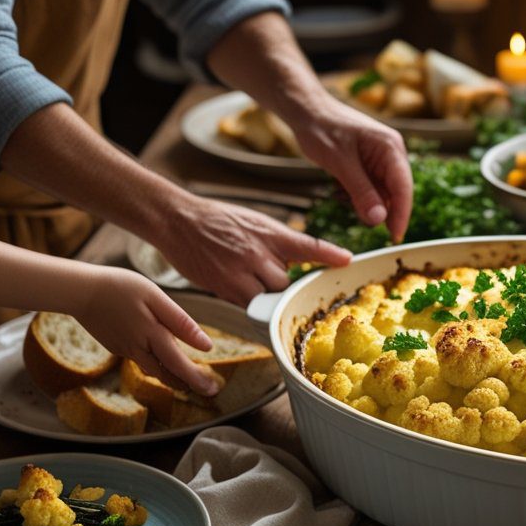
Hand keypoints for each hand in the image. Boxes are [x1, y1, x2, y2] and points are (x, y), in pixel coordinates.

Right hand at [73, 270, 218, 394]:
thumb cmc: (120, 287)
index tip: (213, 389)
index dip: (196, 379)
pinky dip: (156, 366)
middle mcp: (138, 348)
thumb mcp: (154, 297)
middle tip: (209, 390)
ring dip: (173, 378)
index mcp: (152, 335)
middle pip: (167, 374)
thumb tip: (206, 346)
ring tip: (191, 381)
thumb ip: (180, 323)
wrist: (79, 291)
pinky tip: (164, 362)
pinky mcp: (116, 347)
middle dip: (188, 384)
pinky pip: (141, 361)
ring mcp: (125, 350)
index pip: (178, 365)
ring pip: (153, 371)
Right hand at [159, 198, 351, 305]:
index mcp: (270, 233)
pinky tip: (240, 288)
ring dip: (268, 296)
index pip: (306, 244)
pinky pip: (249, 305)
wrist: (178, 220)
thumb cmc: (219, 221)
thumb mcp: (255, 223)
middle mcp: (259, 252)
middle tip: (276, 282)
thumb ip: (279, 243)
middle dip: (285, 286)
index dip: (328, 254)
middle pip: (287, 283)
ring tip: (253, 282)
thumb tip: (299, 263)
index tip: (347, 261)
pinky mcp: (225, 287)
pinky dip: (251, 303)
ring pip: (269, 298)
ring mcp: (241, 272)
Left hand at [293, 101, 412, 241]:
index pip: (403, 187)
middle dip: (380, 210)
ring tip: (341, 193)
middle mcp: (391, 153)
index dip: (401, 214)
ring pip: (382, 194)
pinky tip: (340, 189)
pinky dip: (357, 196)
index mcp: (390, 147)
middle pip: (396, 192)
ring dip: (364, 202)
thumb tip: (380, 220)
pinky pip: (370, 189)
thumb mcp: (339, 163)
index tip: (395, 238)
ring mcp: (381, 159)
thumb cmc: (321, 129)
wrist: (305, 110)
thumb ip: (361, 192)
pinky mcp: (370, 164)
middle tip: (362, 221)